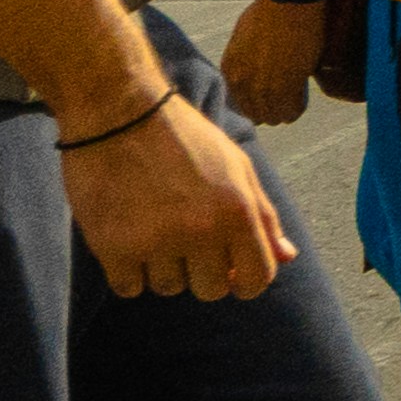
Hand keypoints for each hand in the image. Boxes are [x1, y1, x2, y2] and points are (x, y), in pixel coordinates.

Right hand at [62, 76, 288, 301]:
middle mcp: (200, 231)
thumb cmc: (181, 136)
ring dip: (160, 268)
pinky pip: (128, 288)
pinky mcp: (113, 246)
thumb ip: (263, 214)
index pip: (256, 280)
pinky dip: (127, 272)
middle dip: (199, 272)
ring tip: (150, 228)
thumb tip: (287, 256)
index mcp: (237, 211)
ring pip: (168, 289)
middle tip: (181, 239)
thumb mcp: (236, 165)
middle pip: (210, 291)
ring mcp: (156, 241)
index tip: (226, 270)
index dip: (243, 281)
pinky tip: (126, 239)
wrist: (117, 109)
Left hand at [224, 0, 334, 116]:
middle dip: (267, 110)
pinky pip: (291, 112)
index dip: (252, 102)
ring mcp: (264, 88)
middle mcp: (242, 83)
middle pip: (254, 115)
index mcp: (229, 69)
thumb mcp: (242, 37)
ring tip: (291, 99)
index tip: (264, 96)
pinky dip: (297, 108)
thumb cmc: (268, 12)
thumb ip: (242, 60)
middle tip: (280, 99)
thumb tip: (252, 71)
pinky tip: (300, 97)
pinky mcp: (287, 87)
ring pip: (273, 117)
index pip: (236, 103)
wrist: (288, 3)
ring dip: (282, 111)